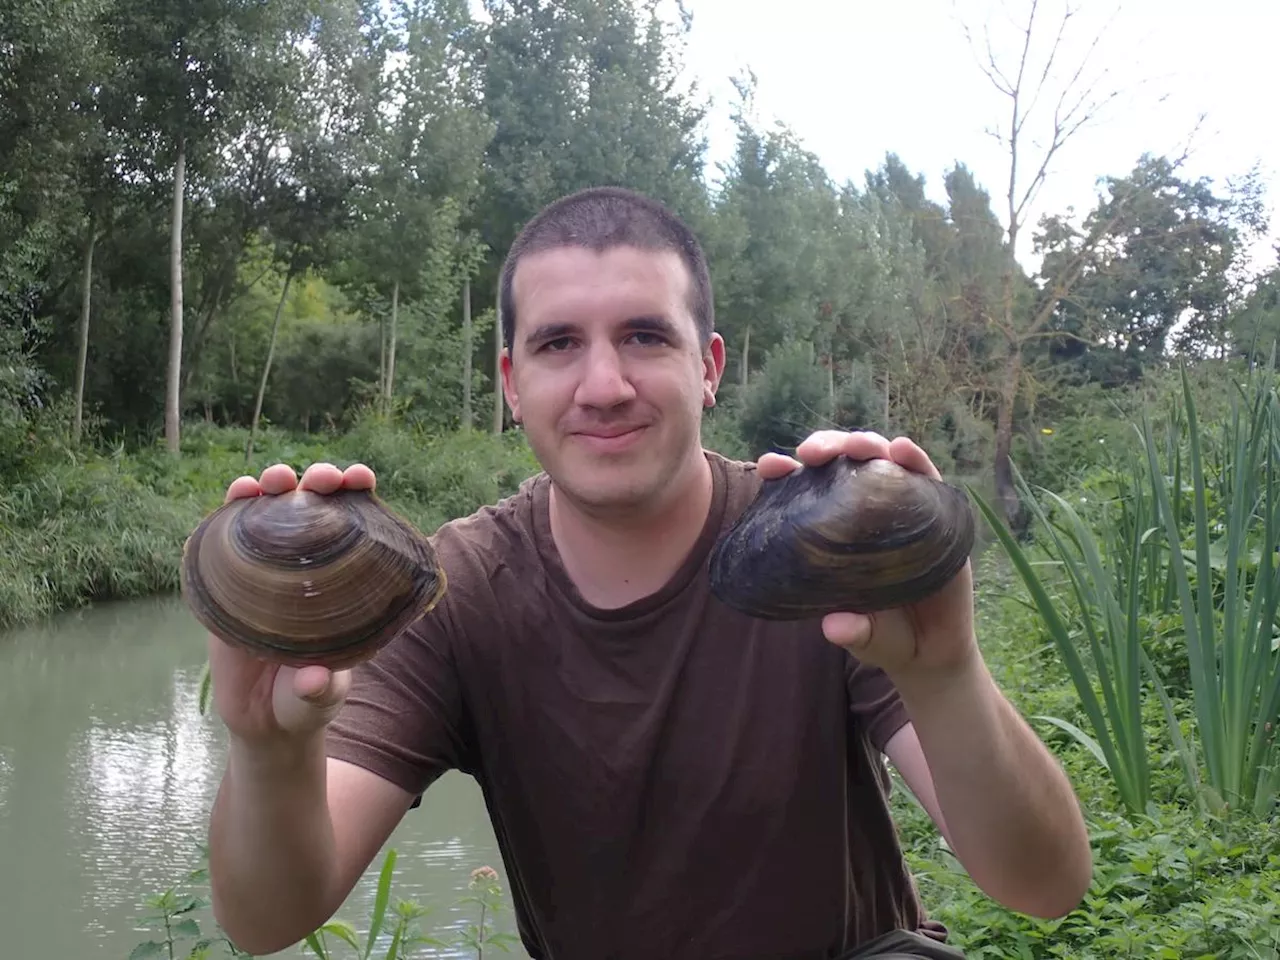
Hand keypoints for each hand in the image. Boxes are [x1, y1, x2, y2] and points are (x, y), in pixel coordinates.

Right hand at [207, 461, 376, 748]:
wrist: (263, 720)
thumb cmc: (304, 703)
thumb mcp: (317, 699)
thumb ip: (318, 690)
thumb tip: (311, 679)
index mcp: (345, 584)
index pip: (357, 525)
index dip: (358, 494)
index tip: (360, 479)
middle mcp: (308, 568)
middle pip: (314, 508)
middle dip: (317, 480)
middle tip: (321, 479)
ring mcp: (268, 572)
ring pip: (269, 514)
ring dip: (268, 488)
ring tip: (268, 481)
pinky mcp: (230, 582)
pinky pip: (226, 541)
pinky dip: (227, 515)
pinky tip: (232, 499)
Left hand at [756, 430, 976, 679]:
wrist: (931, 650)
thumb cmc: (883, 635)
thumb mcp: (863, 636)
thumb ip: (851, 631)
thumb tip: (834, 628)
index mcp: (831, 532)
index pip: (803, 491)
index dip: (786, 473)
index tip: (770, 467)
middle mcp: (863, 513)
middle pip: (841, 464)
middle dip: (827, 447)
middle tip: (812, 452)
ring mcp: (900, 509)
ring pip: (881, 462)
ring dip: (868, 445)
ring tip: (859, 446)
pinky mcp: (937, 515)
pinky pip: (927, 480)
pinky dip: (914, 459)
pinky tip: (902, 449)